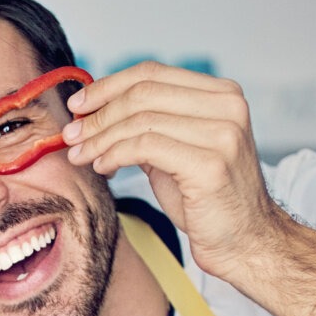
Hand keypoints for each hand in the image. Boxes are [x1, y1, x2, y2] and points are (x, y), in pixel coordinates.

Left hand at [62, 61, 290, 278]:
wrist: (245, 241)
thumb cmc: (206, 199)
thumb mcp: (176, 150)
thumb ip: (149, 125)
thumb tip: (95, 110)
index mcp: (222, 94)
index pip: (153, 73)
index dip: (108, 86)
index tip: (78, 105)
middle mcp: (228, 106)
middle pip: (143, 93)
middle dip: (99, 114)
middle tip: (71, 134)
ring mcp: (223, 134)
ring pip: (141, 120)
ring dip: (101, 138)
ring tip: (80, 155)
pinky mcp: (210, 164)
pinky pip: (145, 147)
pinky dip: (115, 154)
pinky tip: (103, 166)